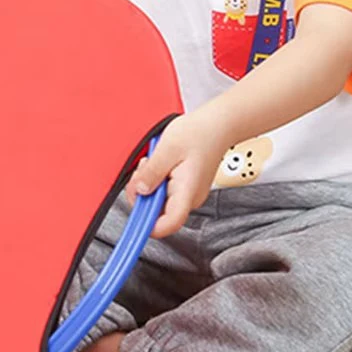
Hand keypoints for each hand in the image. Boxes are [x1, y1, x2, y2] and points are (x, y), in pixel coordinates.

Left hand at [127, 112, 228, 238]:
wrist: (218, 125)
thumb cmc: (199, 133)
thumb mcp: (168, 148)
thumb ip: (151, 172)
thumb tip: (138, 191)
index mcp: (187, 192)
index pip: (169, 223)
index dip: (147, 226)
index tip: (132, 217)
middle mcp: (189, 199)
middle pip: (156, 213)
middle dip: (142, 194)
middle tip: (145, 170)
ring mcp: (187, 195)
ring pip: (156, 202)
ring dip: (147, 185)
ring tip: (154, 163)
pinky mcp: (184, 189)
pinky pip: (162, 193)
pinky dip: (154, 181)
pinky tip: (159, 165)